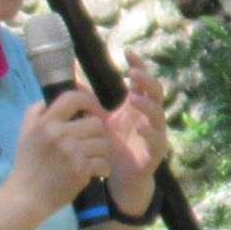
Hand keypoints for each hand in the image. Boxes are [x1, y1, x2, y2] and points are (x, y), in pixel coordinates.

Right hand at [11, 91, 113, 208]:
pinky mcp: (81, 170)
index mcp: (46, 122)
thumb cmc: (27, 165)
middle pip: (96, 123)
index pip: (73, 98)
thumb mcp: (24, 133)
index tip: (93, 109)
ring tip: (93, 157)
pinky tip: (95, 171)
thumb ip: (34, 113)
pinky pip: (104, 162)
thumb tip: (48, 100)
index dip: (89, 100)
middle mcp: (60, 134)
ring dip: (102, 151)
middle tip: (92, 142)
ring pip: (103, 143)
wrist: (27, 196)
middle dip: (97, 132)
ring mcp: (72, 153)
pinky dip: (103, 168)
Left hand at [102, 64, 170, 209]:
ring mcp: (155, 132)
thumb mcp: (100, 121)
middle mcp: (148, 116)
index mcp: (136, 106)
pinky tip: (140, 127)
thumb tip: (72, 80)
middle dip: (147, 81)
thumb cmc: (113, 146)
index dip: (138, 65)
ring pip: (158, 114)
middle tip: (133, 73)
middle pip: (156, 92)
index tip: (127, 52)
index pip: (141, 81)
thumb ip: (90, 102)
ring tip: (133, 98)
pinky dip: (150, 132)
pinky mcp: (155, 151)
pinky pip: (157, 139)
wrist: (119, 177)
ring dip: (147, 105)